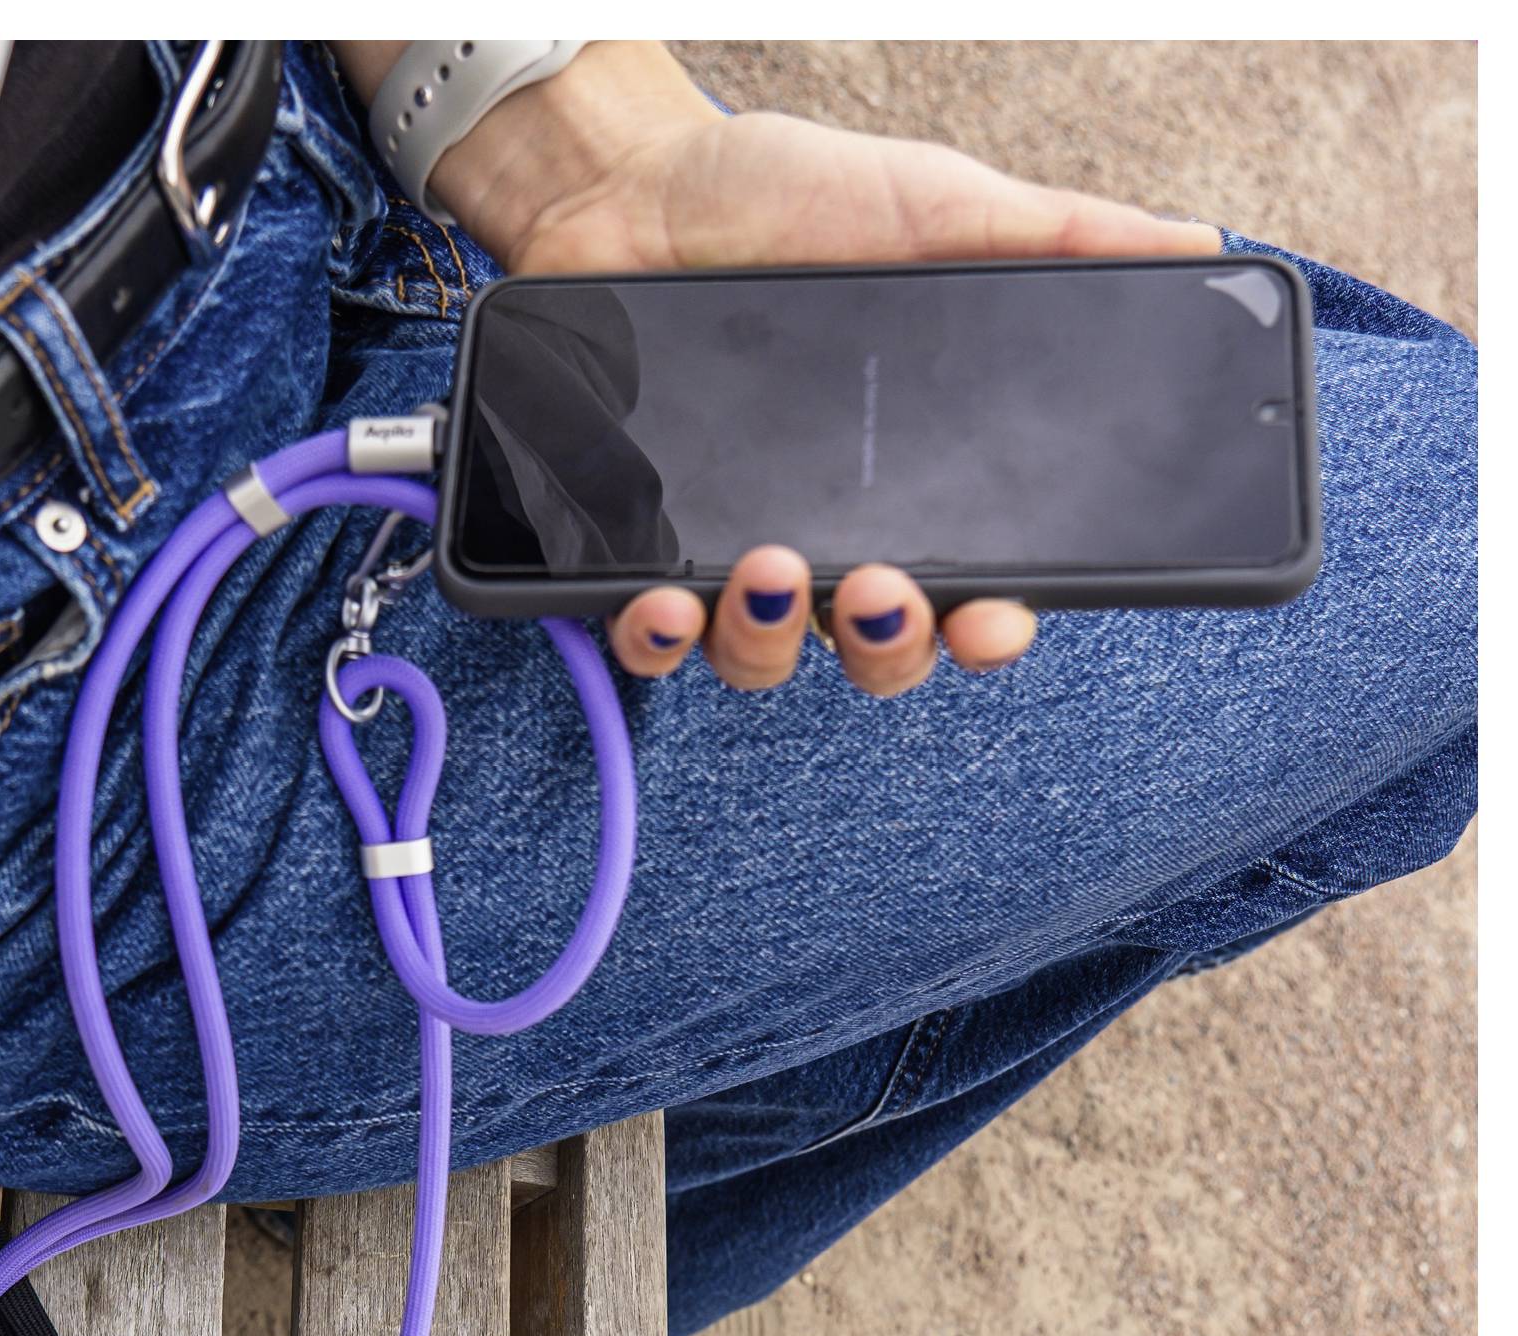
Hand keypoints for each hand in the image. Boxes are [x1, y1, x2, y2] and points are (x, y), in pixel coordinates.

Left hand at [419, 44, 1221, 694]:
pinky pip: (652, 639)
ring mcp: (732, 547)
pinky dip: (658, 638)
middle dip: (886, 643)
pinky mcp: (641, 549)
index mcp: (914, 481)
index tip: (992, 623)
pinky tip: (664, 601)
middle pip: (876, 649)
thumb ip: (1054, 239)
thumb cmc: (786, 200)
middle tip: (881, 588)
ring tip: (767, 566)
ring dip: (770, 637)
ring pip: (765, 658)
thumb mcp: (934, 206)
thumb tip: (1195, 246)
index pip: (973, 590)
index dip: (989, 631)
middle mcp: (831, 532)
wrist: (637, 181)